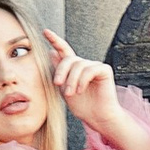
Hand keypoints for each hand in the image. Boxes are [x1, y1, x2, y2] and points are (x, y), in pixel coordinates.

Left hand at [41, 30, 145, 149]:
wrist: (97, 117)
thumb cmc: (82, 106)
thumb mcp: (64, 89)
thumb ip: (58, 72)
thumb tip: (51, 52)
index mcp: (74, 68)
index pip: (64, 50)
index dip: (55, 40)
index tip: (45, 31)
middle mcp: (84, 64)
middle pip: (68, 59)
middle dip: (60, 71)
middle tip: (57, 84)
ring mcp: (95, 66)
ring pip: (78, 65)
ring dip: (71, 80)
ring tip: (71, 93)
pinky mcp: (104, 70)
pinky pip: (90, 69)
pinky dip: (83, 80)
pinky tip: (81, 90)